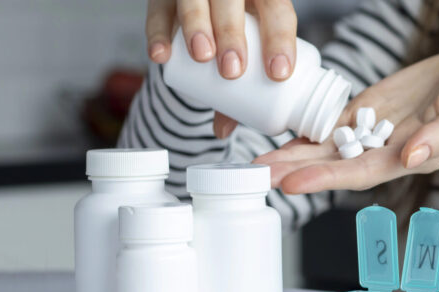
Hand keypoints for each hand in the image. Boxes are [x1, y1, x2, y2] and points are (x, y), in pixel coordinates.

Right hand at [145, 0, 296, 136]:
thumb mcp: (244, 55)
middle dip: (232, 34)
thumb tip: (224, 131)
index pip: (277, 9)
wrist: (205, 12)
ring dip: (197, 25)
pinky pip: (157, 10)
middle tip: (232, 71)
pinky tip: (161, 56)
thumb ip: (238, 89)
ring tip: (202, 57)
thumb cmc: (235, 37)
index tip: (278, 73)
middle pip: (232, 0)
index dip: (280, 39)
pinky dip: (158, 32)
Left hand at [253, 47, 438, 193]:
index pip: (361, 173)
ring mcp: (376, 131)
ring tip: (257, 162)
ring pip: (328, 147)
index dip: (326, 178)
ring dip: (293, 155)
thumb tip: (410, 154)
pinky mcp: (371, 110)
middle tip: (254, 175)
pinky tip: (282, 138)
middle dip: (295, 171)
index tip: (291, 183)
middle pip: (335, 165)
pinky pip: (334, 124)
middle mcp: (388, 150)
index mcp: (412, 157)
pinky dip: (308, 132)